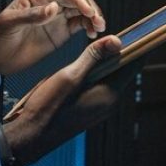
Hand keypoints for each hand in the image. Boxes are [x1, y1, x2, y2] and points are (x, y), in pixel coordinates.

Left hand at [0, 0, 105, 76]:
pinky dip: (89, 27)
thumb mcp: (9, 24)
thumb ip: (32, 16)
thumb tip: (53, 8)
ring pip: (81, 11)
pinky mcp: (60, 32)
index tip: (88, 11)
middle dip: (90, 7)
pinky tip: (93, 33)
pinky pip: (79, 24)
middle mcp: (49, 4)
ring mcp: (55, 18)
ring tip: (99, 28)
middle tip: (98, 20)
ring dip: (93, 16)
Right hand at [2, 35, 127, 165]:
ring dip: (105, 61)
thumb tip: (115, 40)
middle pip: (123, 69)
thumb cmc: (48, 108)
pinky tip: (83, 65)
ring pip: (110, 76)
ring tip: (95, 47)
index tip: (132, 30)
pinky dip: (96, 72)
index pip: (134, 65)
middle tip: (108, 34)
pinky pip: (99, 84)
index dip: (135, 45)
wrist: (30, 135)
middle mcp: (109, 102)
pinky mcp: (89, 107)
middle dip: (118, 51)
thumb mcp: (70, 76)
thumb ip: (93, 57)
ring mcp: (99, 107)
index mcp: (109, 94)